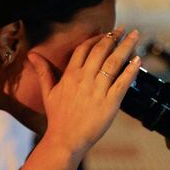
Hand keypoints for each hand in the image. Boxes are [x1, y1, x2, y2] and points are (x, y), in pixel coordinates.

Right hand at [28, 28, 140, 156]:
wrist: (65, 140)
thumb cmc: (57, 118)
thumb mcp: (48, 92)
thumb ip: (43, 71)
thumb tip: (32, 55)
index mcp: (70, 75)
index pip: (84, 48)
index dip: (97, 38)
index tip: (106, 33)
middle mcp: (85, 79)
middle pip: (101, 51)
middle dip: (114, 37)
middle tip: (124, 29)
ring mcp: (98, 90)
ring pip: (114, 62)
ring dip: (126, 46)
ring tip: (135, 36)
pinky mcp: (110, 103)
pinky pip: (123, 82)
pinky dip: (131, 69)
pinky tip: (138, 59)